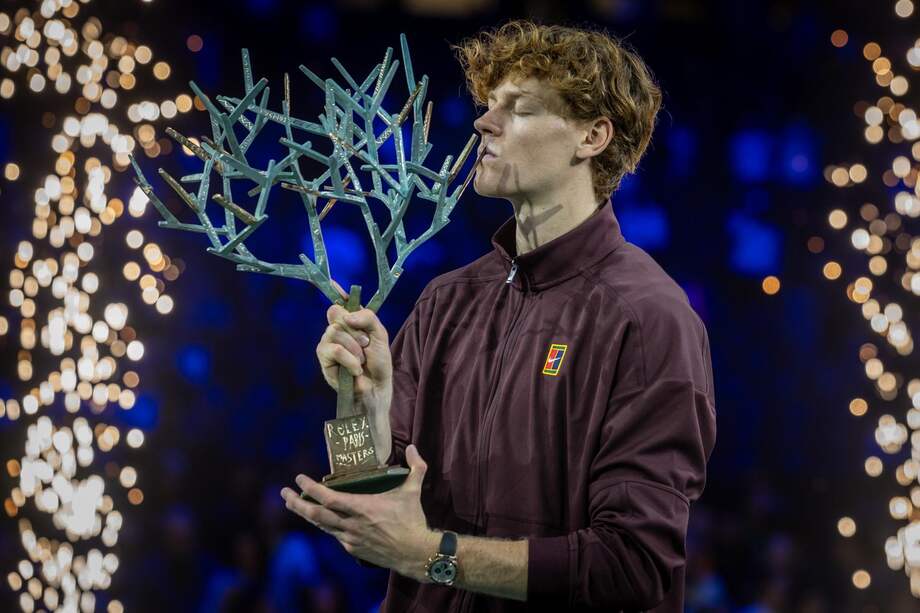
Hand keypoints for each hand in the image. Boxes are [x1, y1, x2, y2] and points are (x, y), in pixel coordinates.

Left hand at [280, 445, 437, 580]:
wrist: (415, 553)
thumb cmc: (412, 520)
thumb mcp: (413, 490)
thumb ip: (416, 467)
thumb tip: (415, 447)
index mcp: (362, 507)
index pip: (328, 497)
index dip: (310, 488)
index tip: (299, 478)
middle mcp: (351, 524)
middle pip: (315, 514)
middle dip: (297, 503)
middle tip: (284, 493)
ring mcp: (350, 538)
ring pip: (321, 526)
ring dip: (305, 514)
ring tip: (293, 503)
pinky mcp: (353, 549)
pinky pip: (333, 534)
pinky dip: (324, 525)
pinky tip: (319, 518)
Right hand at [316, 294, 392, 414]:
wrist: (376, 387)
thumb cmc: (378, 362)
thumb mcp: (380, 335)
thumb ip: (368, 318)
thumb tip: (347, 316)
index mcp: (352, 321)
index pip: (341, 302)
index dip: (337, 292)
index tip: (333, 282)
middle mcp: (338, 328)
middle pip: (337, 314)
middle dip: (355, 330)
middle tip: (365, 344)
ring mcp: (328, 342)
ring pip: (334, 331)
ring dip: (354, 348)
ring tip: (361, 361)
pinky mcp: (323, 358)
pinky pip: (334, 349)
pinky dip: (349, 359)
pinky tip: (355, 370)